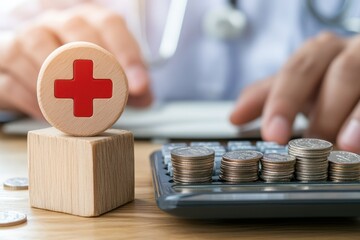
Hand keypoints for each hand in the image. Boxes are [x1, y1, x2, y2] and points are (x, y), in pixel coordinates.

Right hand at [0, 3, 151, 118]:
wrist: (26, 73)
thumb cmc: (70, 70)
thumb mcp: (102, 75)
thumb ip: (126, 83)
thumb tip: (144, 96)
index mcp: (83, 22)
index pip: (109, 24)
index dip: (127, 53)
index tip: (139, 86)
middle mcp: (53, 24)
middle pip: (73, 27)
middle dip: (95, 62)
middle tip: (108, 96)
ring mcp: (23, 40)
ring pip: (35, 46)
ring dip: (58, 81)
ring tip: (74, 109)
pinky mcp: (1, 64)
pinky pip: (11, 79)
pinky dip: (31, 100)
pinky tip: (47, 115)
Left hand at [230, 32, 359, 152]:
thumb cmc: (329, 81)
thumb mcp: (298, 87)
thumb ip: (267, 97)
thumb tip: (234, 117)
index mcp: (320, 52)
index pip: (297, 71)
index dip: (284, 103)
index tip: (273, 136)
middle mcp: (352, 51)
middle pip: (341, 74)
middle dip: (326, 113)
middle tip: (311, 146)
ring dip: (358, 118)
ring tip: (347, 147)